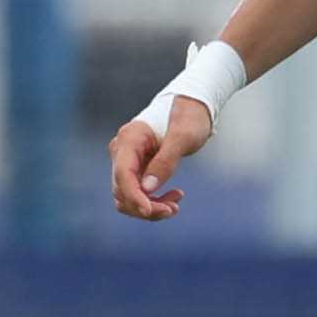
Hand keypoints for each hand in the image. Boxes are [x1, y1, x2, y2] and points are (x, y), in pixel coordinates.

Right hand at [109, 101, 209, 221]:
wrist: (194, 106)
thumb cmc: (190, 117)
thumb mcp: (183, 137)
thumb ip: (165, 162)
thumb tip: (148, 189)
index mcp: (129, 140)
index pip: (123, 175)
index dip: (134, 196)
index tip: (151, 211)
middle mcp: (122, 151)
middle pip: (122, 190)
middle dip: (145, 205)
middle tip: (173, 210)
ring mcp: (127, 161)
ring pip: (128, 195)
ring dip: (149, 206)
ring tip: (175, 206)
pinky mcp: (137, 168)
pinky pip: (138, 191)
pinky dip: (153, 199)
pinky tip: (174, 196)